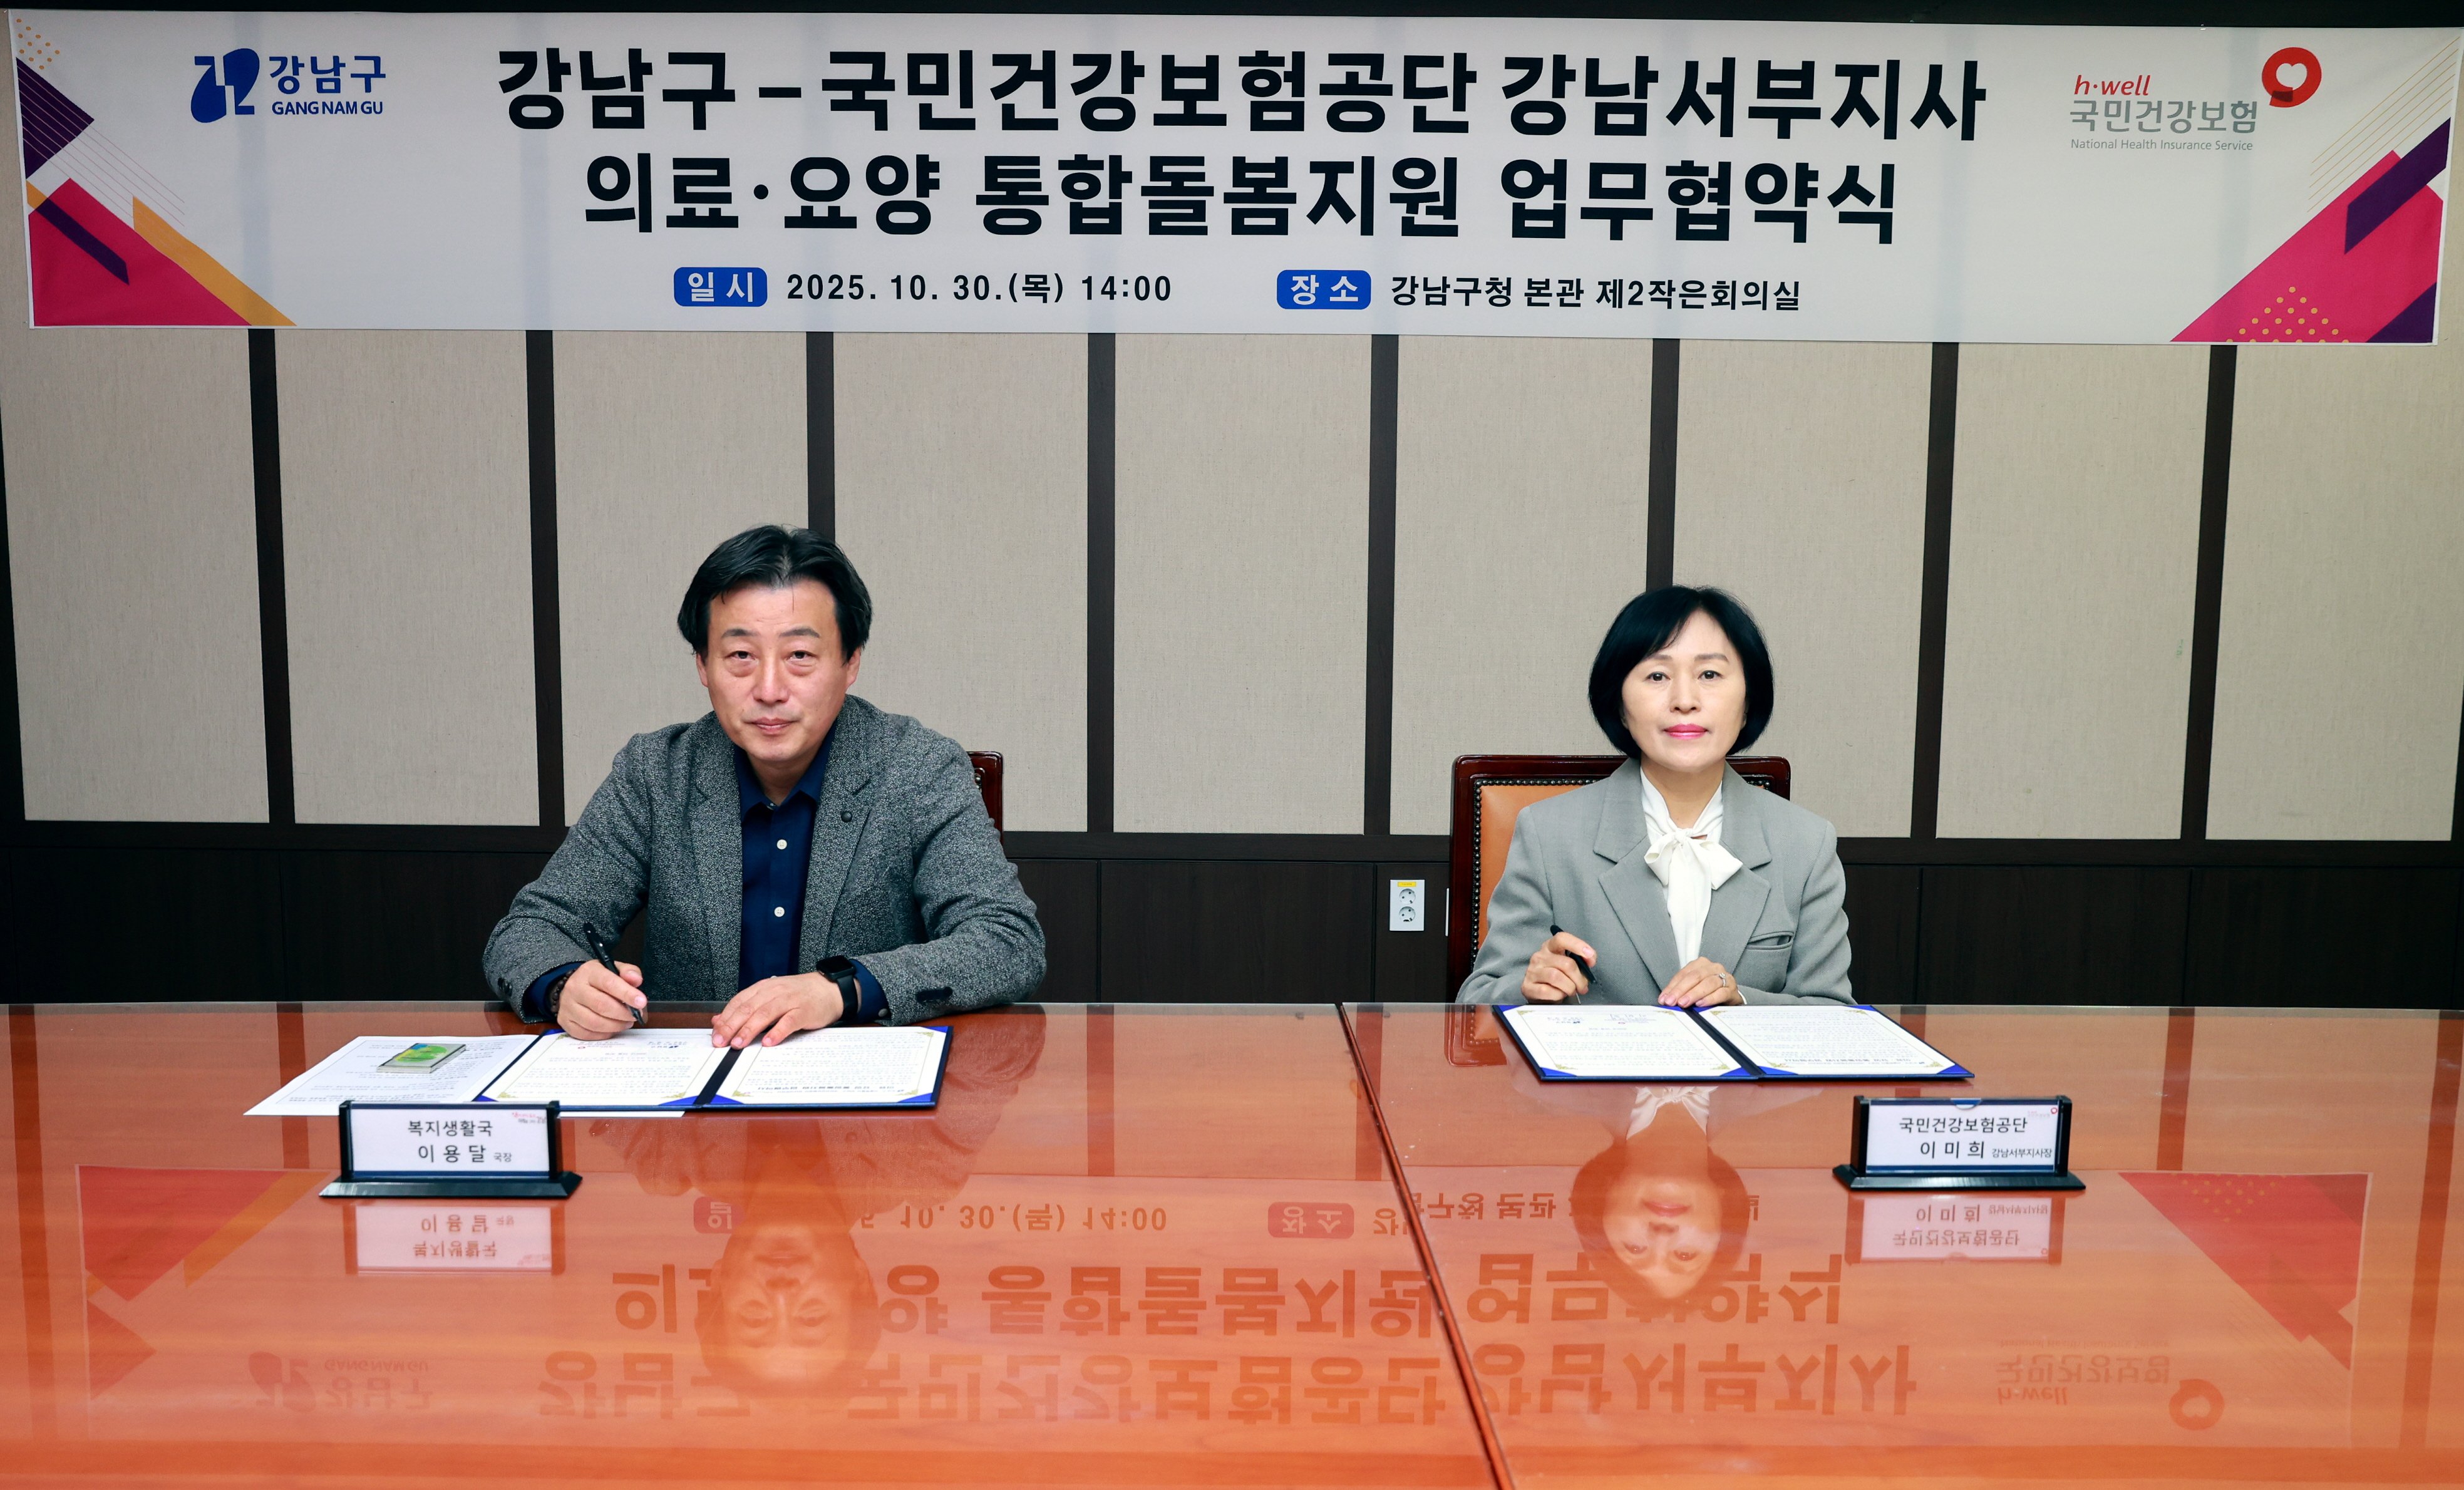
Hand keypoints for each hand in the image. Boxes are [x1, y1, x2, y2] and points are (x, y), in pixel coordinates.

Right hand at [558, 960, 644, 1039]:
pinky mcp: (565, 1021)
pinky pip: (586, 1034)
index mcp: (589, 972)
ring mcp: (568, 1006)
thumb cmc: (598, 980)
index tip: (641, 1002)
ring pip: (594, 1022)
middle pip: (601, 1005)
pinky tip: (611, 1028)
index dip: (627, 994)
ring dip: (615, 1026)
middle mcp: (575, 988)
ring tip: (625, 1022)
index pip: (609, 983)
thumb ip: (628, 972)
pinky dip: (603, 1034)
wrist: (573, 987)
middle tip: (635, 1015)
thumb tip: (636, 980)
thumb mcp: (613, 969)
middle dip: (623, 1013)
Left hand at [712, 971, 843, 1048]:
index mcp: (764, 988)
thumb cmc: (798, 995)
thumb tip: (719, 1020)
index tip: (716, 1034)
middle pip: (749, 1008)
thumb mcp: (770, 997)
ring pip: (765, 1014)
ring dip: (750, 1030)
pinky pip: (789, 1022)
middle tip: (721, 1042)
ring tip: (739, 1044)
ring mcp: (790, 1001)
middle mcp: (774, 992)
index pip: (739, 1002)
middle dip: (732, 1026)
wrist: (829, 989)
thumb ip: (745, 1007)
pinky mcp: (804, 1011)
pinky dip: (777, 1032)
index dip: (726, 1018)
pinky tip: (768, 1042)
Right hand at [1521, 932, 1594, 1002]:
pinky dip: (1558, 995)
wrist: (1540, 994)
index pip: (1562, 938)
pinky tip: (1559, 995)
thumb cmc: (1558, 978)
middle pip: (1566, 963)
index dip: (1578, 945)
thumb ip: (1581, 961)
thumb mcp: (1568, 966)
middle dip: (1579, 978)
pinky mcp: (1528, 986)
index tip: (1591, 957)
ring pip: (1557, 977)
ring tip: (1571, 991)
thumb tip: (1590, 961)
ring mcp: (1532, 971)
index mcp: (1550, 947)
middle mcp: (1539, 956)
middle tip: (1582, 987)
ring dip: (1570, 987)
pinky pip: (1547, 991)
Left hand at [1659, 957, 1740, 1007]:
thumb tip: (1665, 999)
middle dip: (1681, 990)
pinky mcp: (1732, 989)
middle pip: (1695, 977)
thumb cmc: (1709, 990)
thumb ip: (1680, 991)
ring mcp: (1724, 977)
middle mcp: (1713, 968)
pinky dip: (1709, 999)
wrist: (1730, 996)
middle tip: (1672, 1001)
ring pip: (1708, 983)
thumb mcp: (1693, 987)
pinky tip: (1700, 1004)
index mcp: (1701, 964)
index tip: (1664, 998)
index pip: (1683, 974)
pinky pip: (1720, 993)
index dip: (1672, 987)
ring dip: (1694, 994)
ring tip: (1684, 1003)